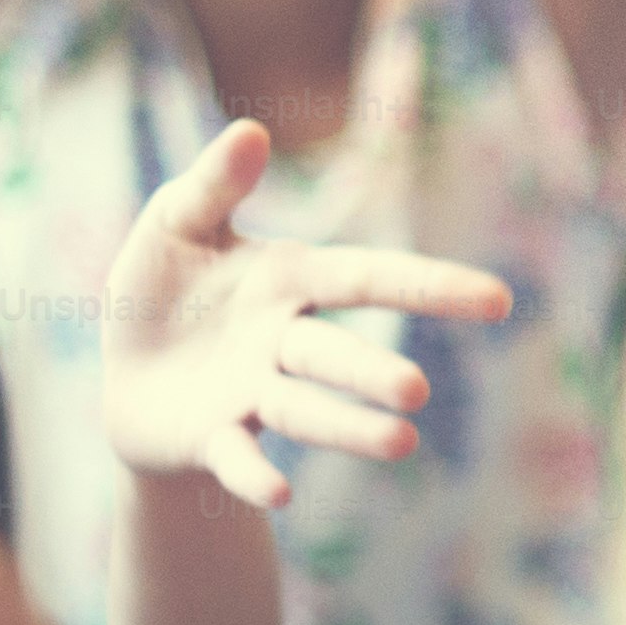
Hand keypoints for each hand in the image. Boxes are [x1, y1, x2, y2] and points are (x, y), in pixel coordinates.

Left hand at [103, 120, 515, 507]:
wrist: (127, 377)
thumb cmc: (162, 291)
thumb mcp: (177, 224)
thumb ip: (213, 184)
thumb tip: (251, 129)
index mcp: (287, 283)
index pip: (367, 279)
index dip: (431, 287)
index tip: (498, 301)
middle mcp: (282, 344)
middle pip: (333, 355)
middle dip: (372, 373)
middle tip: (414, 391)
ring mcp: (251, 396)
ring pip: (303, 410)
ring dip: (347, 429)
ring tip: (400, 444)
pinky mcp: (213, 439)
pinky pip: (239, 457)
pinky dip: (256, 474)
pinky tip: (279, 495)